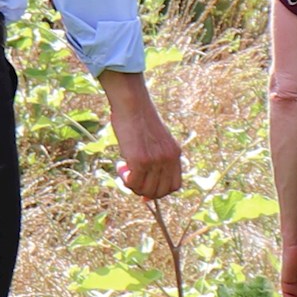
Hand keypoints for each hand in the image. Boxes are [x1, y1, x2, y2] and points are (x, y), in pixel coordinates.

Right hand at [101, 70, 184, 202]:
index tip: (145, 190)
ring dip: (131, 184)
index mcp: (175, 154)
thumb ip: (157, 159)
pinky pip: (132, 183)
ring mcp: (156, 161)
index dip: (159, 192)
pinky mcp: (141, 160)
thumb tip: (146, 185)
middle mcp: (168, 159)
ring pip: (144, 190)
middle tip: (131, 178)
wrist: (133, 104)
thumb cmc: (140, 119)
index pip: (174, 186)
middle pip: (159, 192)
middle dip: (143, 191)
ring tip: (124, 169)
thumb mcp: (156, 140)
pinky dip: (124, 179)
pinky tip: (120, 165)